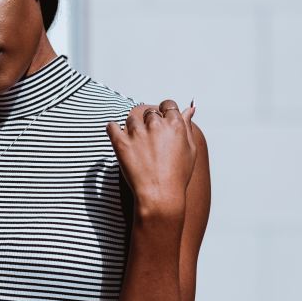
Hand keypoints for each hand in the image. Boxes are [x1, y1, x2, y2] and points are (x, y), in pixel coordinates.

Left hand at [106, 99, 196, 214]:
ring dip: (133, 128)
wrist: (160, 196)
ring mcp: (137, 133)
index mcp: (175, 124)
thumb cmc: (178, 176)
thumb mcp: (190, 150)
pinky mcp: (120, 142)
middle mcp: (156, 125)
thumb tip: (189, 109)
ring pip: (131, 119)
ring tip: (138, 148)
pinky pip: (111, 126)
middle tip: (149, 142)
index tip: (161, 122)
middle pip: (148, 112)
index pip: (168, 104)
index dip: (164, 112)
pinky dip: (113, 130)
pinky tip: (119, 140)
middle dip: (148, 123)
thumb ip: (187, 126)